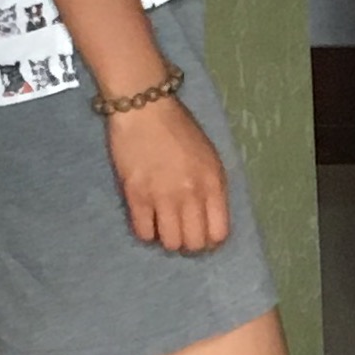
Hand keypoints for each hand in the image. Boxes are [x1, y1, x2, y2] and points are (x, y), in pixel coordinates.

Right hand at [107, 93, 229, 252]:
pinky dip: (147, 232)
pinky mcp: (136, 197)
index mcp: (213, 182)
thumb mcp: (210, 157)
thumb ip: (213, 188)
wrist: (146, 111)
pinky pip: (143, 233)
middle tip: (183, 232)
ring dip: (168, 239)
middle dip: (190, 243)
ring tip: (165, 226)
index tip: (204, 235)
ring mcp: (162, 197)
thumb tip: (210, 220)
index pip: (219, 232)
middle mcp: (190, 194)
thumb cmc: (180, 130)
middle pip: (194, 243)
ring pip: (169, 243)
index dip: (212, 240)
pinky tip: (148, 220)